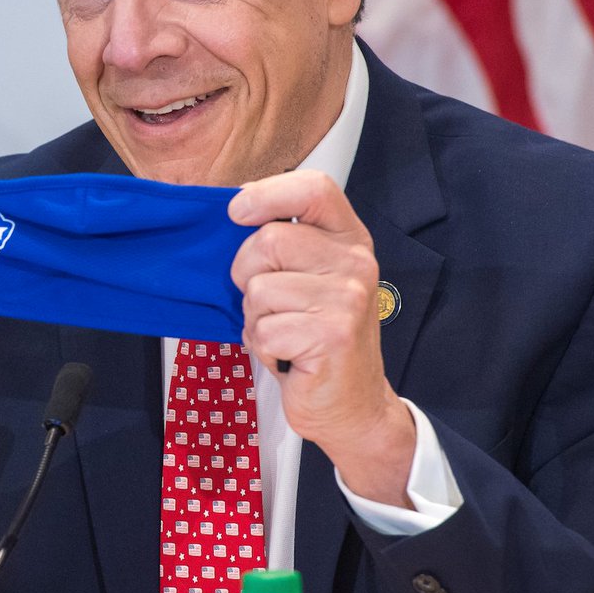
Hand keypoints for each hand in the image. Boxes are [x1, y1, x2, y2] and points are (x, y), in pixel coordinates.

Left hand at [228, 171, 414, 506]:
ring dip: (255, 318)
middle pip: (268, 241)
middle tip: (271, 305)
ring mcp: (347, 298)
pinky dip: (263, 348)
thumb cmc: (318, 338)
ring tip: (285, 333)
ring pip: (258, 289)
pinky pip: (262, 329)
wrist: (352, 404)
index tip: (237, 213)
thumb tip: (238, 202)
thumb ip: (285, 241)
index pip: (314, 188)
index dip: (268, 194)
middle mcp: (356, 262)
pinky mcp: (332, 334)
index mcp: (349, 239)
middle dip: (248, 276)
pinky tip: (289, 356)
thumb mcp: (310, 278)